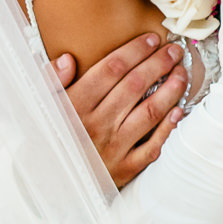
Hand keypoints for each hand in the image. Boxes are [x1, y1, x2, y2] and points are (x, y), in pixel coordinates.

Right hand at [57, 33, 189, 185]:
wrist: (51, 184)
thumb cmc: (49, 138)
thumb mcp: (42, 106)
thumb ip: (51, 80)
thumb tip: (67, 58)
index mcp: (74, 106)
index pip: (110, 69)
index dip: (134, 51)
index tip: (151, 39)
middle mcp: (95, 125)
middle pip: (134, 86)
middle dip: (158, 63)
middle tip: (173, 51)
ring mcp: (112, 148)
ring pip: (148, 113)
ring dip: (169, 90)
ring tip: (181, 74)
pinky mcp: (124, 169)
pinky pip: (151, 148)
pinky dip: (167, 129)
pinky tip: (178, 111)